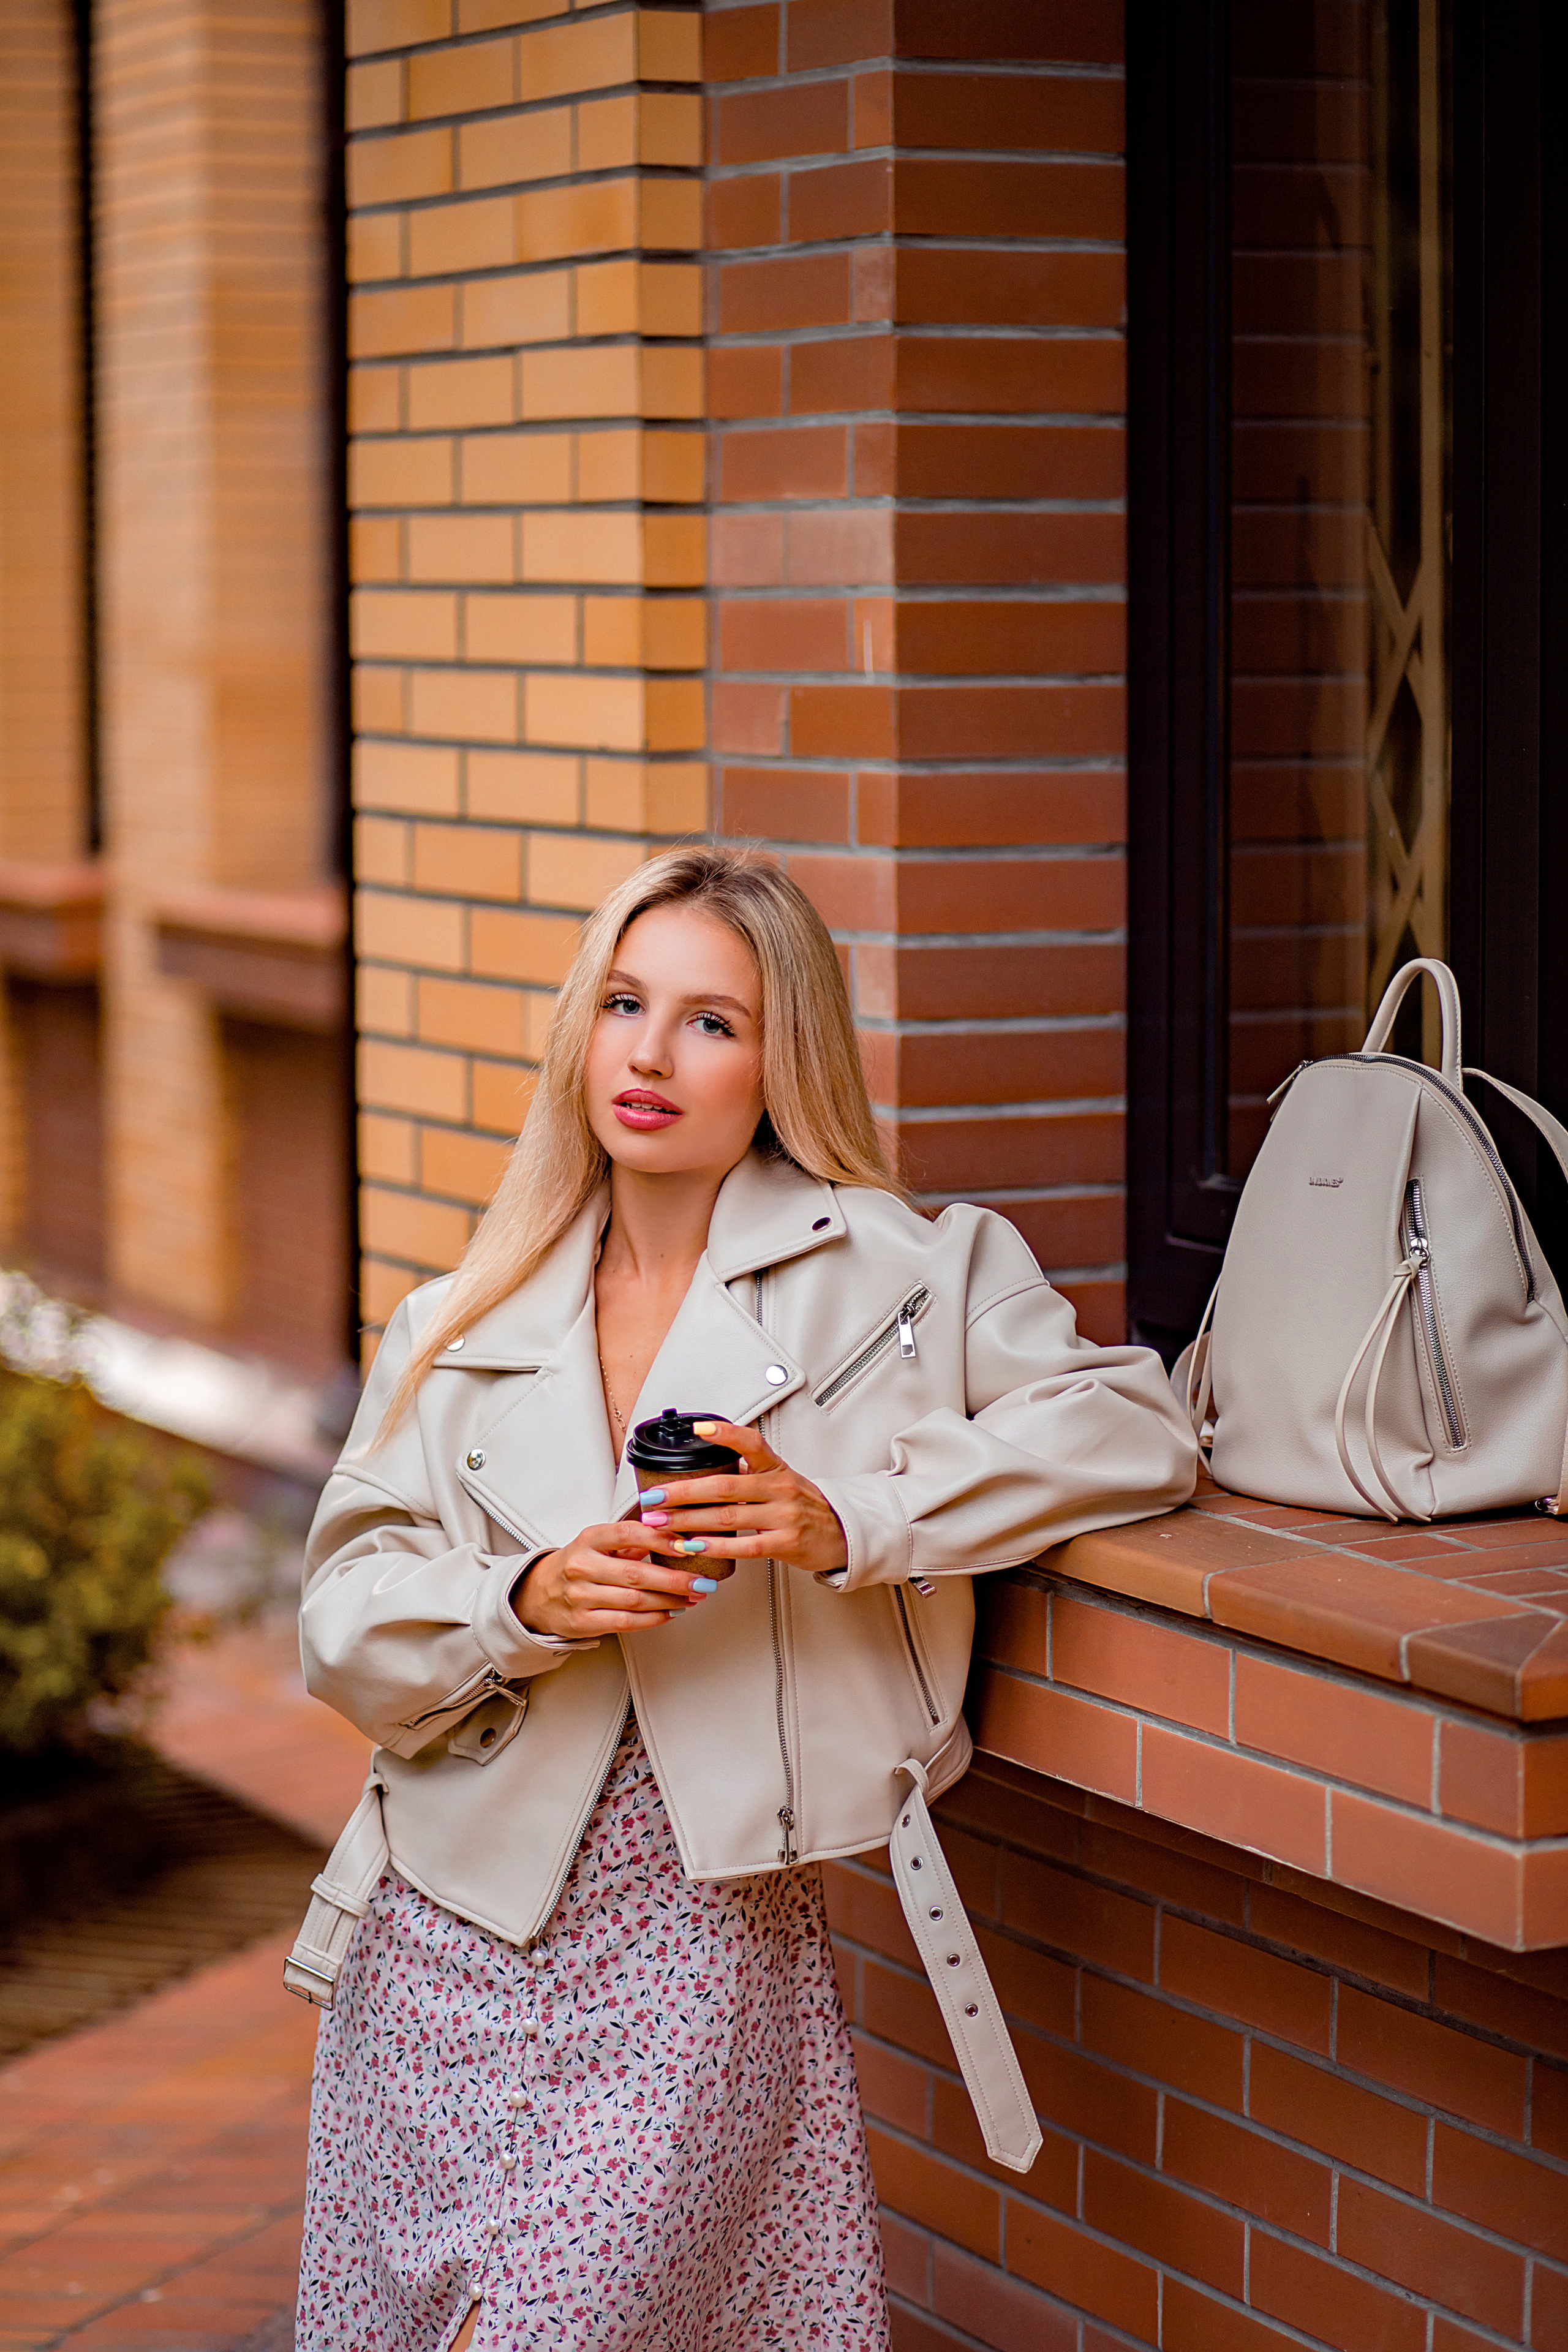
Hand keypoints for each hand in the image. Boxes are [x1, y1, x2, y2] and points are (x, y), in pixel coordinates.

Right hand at [512, 1521, 731, 1640]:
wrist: (539, 1594)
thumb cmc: (578, 1564)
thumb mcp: (598, 1543)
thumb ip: (632, 1540)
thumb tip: (675, 1538)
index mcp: (589, 1539)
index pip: (628, 1534)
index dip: (660, 1539)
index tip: (687, 1546)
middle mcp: (582, 1566)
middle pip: (636, 1574)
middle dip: (675, 1580)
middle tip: (701, 1582)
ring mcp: (580, 1596)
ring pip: (634, 1600)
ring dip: (669, 1601)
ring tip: (691, 1598)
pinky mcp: (582, 1622)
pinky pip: (625, 1622)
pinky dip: (653, 1619)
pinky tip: (670, 1613)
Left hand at [636, 1420, 848, 1579]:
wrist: (841, 1533)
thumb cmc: (803, 1506)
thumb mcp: (780, 1479)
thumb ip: (748, 1472)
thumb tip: (703, 1464)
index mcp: (775, 1467)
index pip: (751, 1442)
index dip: (725, 1433)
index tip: (697, 1428)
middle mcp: (780, 1488)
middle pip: (724, 1486)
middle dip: (682, 1492)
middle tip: (653, 1497)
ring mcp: (784, 1516)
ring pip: (727, 1517)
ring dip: (688, 1521)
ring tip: (661, 1524)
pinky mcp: (785, 1543)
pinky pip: (744, 1546)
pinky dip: (714, 1546)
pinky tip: (692, 1547)